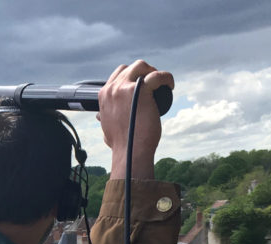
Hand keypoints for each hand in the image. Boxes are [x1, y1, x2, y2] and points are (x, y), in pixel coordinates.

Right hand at [97, 60, 173, 178]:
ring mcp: (126, 88)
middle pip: (129, 68)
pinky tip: (170, 85)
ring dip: (151, 71)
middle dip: (142, 71)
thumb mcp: (106, 127)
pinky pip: (157, 76)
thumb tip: (100, 117)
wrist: (130, 151)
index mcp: (103, 95)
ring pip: (141, 66)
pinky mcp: (142, 90)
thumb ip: (103, 119)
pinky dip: (166, 78)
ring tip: (160, 83)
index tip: (140, 85)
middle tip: (152, 83)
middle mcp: (112, 89)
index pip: (117, 75)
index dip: (130, 77)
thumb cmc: (120, 144)